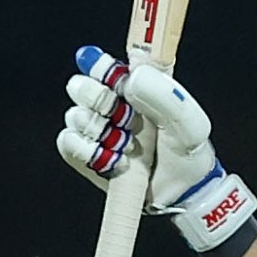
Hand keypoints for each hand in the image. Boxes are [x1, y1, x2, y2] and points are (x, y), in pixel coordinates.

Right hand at [60, 49, 256, 252]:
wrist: (182, 193)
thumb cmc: (188, 153)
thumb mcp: (189, 122)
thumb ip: (164, 94)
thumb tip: (132, 78)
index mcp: (134, 85)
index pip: (105, 63)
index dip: (101, 67)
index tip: (115, 81)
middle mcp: (111, 103)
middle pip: (80, 87)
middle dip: (99, 102)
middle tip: (125, 119)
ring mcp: (96, 129)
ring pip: (75, 116)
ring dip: (101, 132)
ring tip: (129, 147)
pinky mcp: (85, 155)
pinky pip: (68, 143)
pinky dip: (89, 152)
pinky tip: (116, 161)